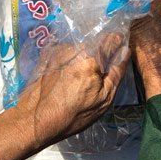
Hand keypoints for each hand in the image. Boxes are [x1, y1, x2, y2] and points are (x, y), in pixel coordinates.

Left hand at [0, 33, 129, 159]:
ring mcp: (58, 51)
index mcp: (90, 58)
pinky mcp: (47, 57)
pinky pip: (66, 55)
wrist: (35, 120)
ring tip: (77, 84)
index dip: (116, 45)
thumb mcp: (103, 99)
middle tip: (95, 80)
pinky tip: (65, 82)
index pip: (110, 39)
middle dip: (98, 58)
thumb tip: (125, 52)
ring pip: (79, 50)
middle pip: (94, 45)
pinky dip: (69, 64)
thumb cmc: (72, 114)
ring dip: (82, 61)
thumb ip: (116, 73)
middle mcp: (73, 49)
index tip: (117, 54)